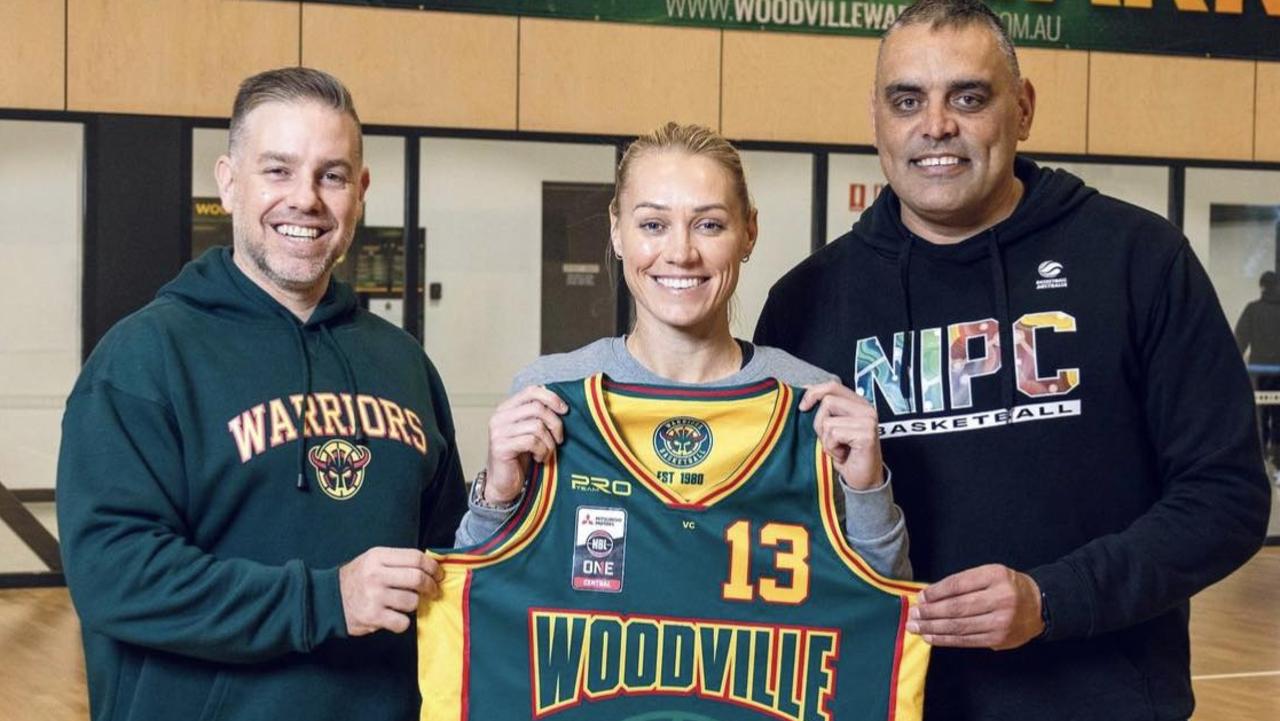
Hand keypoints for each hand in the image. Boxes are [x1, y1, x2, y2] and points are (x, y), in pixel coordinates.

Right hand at [338, 547, 442, 635]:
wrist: (328, 599)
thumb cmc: (357, 579)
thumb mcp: (373, 561)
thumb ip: (398, 561)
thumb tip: (430, 567)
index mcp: (378, 557)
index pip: (416, 558)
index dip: (433, 567)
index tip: (438, 575)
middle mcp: (376, 575)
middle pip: (418, 578)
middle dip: (431, 587)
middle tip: (433, 592)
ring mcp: (374, 596)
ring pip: (412, 602)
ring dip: (415, 605)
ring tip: (407, 604)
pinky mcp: (372, 617)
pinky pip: (402, 622)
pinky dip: (403, 622)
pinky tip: (395, 617)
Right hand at [485, 386, 566, 503]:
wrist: (504, 483)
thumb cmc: (520, 457)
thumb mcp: (530, 431)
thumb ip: (539, 416)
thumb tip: (563, 405)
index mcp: (506, 408)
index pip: (531, 391)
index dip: (551, 398)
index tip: (565, 410)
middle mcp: (500, 417)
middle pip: (537, 408)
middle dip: (555, 424)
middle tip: (559, 439)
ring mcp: (498, 432)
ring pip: (537, 426)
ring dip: (549, 442)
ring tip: (547, 452)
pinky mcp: (500, 447)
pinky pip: (531, 442)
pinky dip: (542, 451)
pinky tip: (540, 458)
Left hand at [799, 381, 882, 489]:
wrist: (863, 480)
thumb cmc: (847, 455)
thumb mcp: (832, 428)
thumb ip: (825, 410)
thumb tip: (804, 391)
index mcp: (858, 403)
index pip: (832, 385)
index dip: (813, 392)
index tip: (803, 406)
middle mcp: (866, 408)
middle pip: (827, 401)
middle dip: (820, 423)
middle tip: (830, 439)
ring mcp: (868, 420)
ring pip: (828, 421)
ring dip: (826, 439)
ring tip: (839, 448)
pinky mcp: (866, 434)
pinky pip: (834, 435)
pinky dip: (832, 449)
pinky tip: (843, 455)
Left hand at [907, 564, 1043, 649]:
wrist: (1039, 605)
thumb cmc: (1007, 587)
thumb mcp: (989, 574)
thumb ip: (963, 583)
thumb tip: (930, 596)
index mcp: (995, 576)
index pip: (958, 584)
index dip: (936, 592)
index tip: (920, 597)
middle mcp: (1000, 599)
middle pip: (957, 607)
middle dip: (930, 612)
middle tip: (912, 614)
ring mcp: (1000, 621)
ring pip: (959, 626)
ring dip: (933, 628)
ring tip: (916, 626)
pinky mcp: (998, 639)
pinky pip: (966, 640)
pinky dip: (945, 639)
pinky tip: (931, 637)